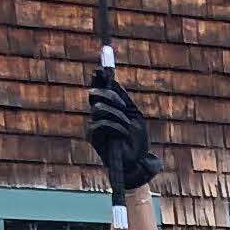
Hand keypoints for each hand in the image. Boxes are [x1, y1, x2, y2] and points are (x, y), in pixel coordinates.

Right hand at [83, 67, 159, 194]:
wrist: (137, 161)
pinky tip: (124, 133)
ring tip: (127, 126)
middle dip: (111, 96)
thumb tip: (115, 83)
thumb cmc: (137, 140)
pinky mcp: (92, 137)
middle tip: (124, 106)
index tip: (101, 69)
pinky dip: (115, 127)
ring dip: (118, 116)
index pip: (99, 89)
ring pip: (99, 108)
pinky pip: (100, 123)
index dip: (98, 79)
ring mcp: (93, 124)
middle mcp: (98, 114)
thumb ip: (124, 100)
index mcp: (108, 107)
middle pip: (95, 94)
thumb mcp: (134, 115)